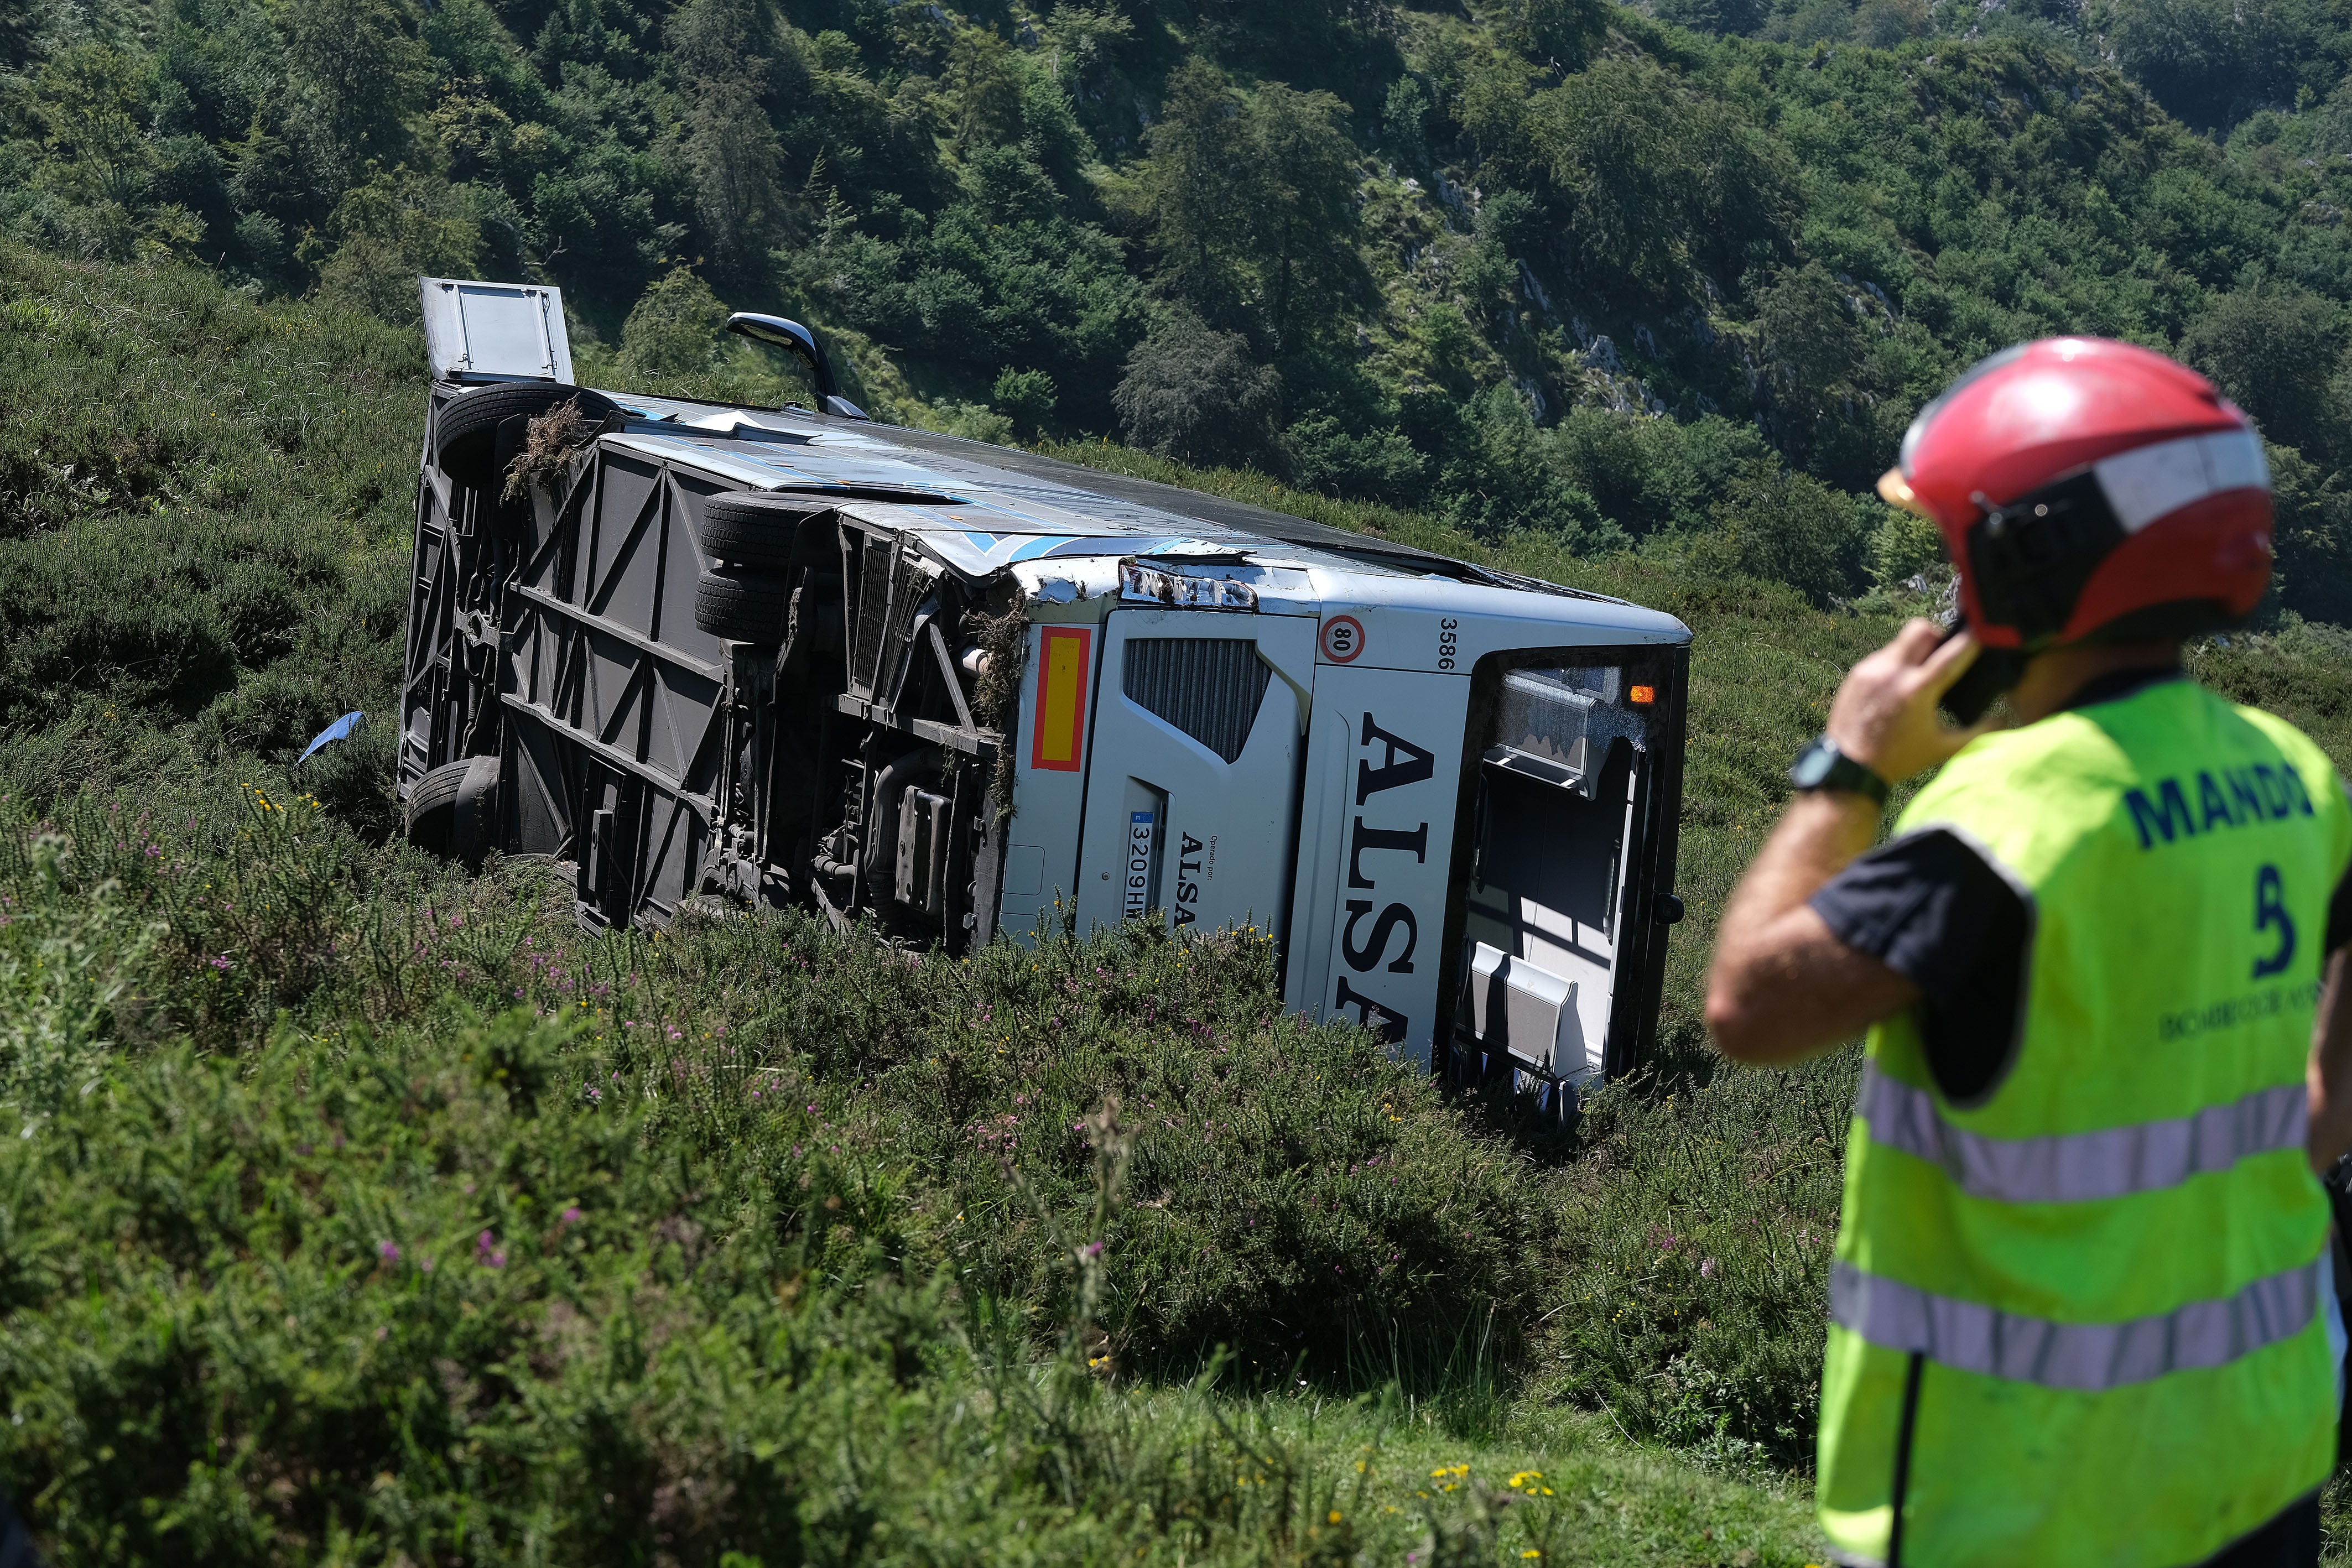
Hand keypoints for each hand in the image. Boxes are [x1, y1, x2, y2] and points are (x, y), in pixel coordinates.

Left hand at [1826, 620, 1994, 782]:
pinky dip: (1895, 664)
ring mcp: (1871, 670)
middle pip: (1922, 629)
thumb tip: (2004, 719)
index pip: (1953, 651)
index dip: (1972, 639)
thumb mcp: (1942, 748)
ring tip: (1919, 675)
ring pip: (1900, 641)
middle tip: (1943, 655)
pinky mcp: (1856, 673)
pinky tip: (1897, 685)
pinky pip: (1882, 656)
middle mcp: (1893, 673)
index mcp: (1918, 690)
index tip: (1982, 633)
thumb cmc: (1898, 760)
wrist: (1848, 768)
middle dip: (1938, 636)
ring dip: (1915, 651)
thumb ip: (1977, 732)